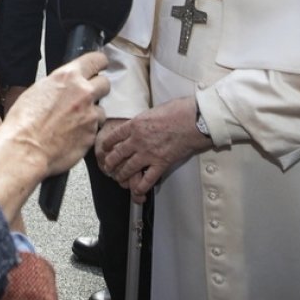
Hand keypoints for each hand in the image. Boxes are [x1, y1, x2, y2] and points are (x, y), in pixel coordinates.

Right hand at [0, 51, 108, 223]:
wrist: (25, 149)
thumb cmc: (23, 122)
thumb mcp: (37, 90)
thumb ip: (59, 85)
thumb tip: (64, 88)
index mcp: (68, 77)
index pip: (96, 60)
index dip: (99, 63)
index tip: (100, 66)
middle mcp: (83, 93)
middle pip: (105, 84)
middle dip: (97, 90)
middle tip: (85, 98)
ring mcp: (90, 115)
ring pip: (101, 110)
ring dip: (91, 114)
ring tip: (72, 123)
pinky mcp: (92, 135)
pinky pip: (94, 130)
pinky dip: (86, 132)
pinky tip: (70, 136)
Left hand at [95, 96, 210, 202]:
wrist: (195, 119)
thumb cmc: (180, 110)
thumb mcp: (155, 109)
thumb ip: (146, 119)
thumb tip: (145, 122)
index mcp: (135, 124)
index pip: (114, 136)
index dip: (107, 144)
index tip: (104, 148)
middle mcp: (138, 140)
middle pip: (118, 154)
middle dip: (110, 162)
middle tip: (107, 166)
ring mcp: (148, 153)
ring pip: (128, 168)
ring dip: (121, 175)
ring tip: (118, 178)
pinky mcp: (161, 163)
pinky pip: (147, 179)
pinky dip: (141, 187)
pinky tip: (137, 190)